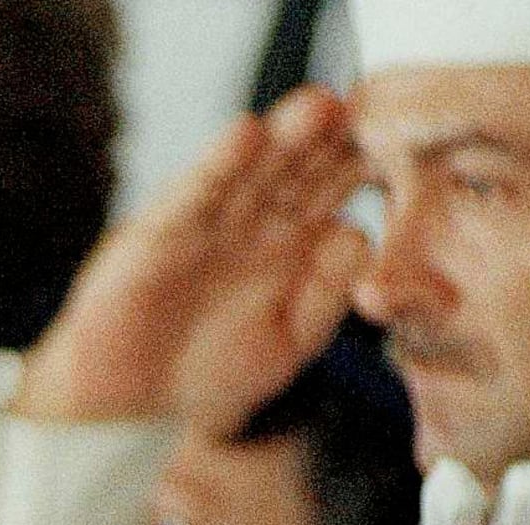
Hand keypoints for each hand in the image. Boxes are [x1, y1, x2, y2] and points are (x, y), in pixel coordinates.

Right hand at [16, 86, 366, 434]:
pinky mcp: (157, 234)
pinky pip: (191, 194)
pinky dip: (216, 165)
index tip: (398, 140)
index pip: (326, 192)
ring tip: (317, 106)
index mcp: (284, 245)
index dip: (356, 165)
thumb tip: (356, 234)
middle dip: (325, 138)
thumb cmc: (206, 376)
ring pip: (248, 171)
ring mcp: (202, 225)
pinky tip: (245, 137)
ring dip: (281, 136)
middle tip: (363, 107)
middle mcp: (246, 225)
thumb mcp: (289, 344)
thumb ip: (327, 294)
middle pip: (291, 169)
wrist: (130, 413)